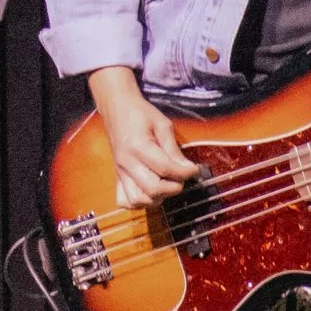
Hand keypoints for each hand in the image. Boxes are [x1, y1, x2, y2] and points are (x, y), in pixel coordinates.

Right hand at [90, 69, 199, 207]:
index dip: (185, 172)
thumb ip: (174, 149)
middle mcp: (127, 163)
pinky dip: (138, 202)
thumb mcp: (162, 125)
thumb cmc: (140, 113)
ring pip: (138, 200)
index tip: (194, 169)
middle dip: (173, 187)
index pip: (165, 169)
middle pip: (152, 189)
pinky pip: (125, 200)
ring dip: (157, 197)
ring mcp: (120, 172)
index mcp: (138, 147)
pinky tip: (149, 192)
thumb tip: (188, 169)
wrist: (116, 108)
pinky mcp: (117, 177)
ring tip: (166, 184)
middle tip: (181, 177)